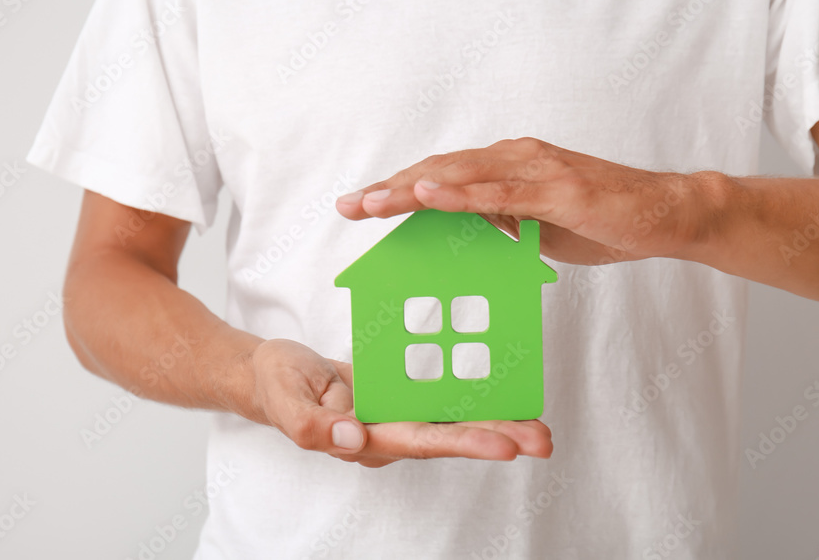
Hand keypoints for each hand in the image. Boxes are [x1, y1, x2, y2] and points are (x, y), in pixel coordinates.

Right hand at [248, 338, 552, 467]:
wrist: (275, 372)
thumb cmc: (278, 384)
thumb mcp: (283, 399)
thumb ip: (313, 425)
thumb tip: (355, 436)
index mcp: (362, 438)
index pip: (420, 443)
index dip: (464, 443)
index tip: (506, 445)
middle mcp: (387, 433)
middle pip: (448, 439)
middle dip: (497, 439)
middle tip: (542, 440)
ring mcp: (395, 416)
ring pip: (451, 422)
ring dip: (496, 424)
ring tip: (539, 428)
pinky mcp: (399, 397)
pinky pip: (441, 401)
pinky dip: (474, 400)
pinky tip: (505, 398)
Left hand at [335, 138, 724, 264]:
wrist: (665, 215)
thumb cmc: (604, 220)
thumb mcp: (540, 228)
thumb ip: (502, 224)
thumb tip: (466, 234)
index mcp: (508, 167)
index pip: (443, 177)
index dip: (400, 189)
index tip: (362, 205)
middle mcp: (514, 159)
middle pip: (439, 170)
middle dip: (390, 189)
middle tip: (348, 206)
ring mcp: (534, 169)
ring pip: (459, 176)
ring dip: (410, 189)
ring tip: (369, 203)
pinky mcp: (555, 188)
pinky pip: (498, 191)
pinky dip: (458, 192)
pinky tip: (426, 194)